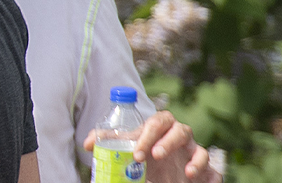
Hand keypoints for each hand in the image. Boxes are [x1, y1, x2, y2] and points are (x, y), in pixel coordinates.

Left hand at [83, 110, 216, 182]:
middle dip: (167, 142)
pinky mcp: (206, 171)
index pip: (157, 123)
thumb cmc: (143, 156)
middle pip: (180, 130)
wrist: (161, 175)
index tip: (136, 154)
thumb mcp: (128, 147)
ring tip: (186, 172)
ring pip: (201, 149)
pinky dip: (210, 174)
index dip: (148, 135)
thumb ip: (110, 142)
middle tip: (154, 156)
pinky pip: (214, 170)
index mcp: (160, 129)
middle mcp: (179, 138)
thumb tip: (86, 144)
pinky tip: (200, 181)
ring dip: (195, 159)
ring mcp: (194, 154)